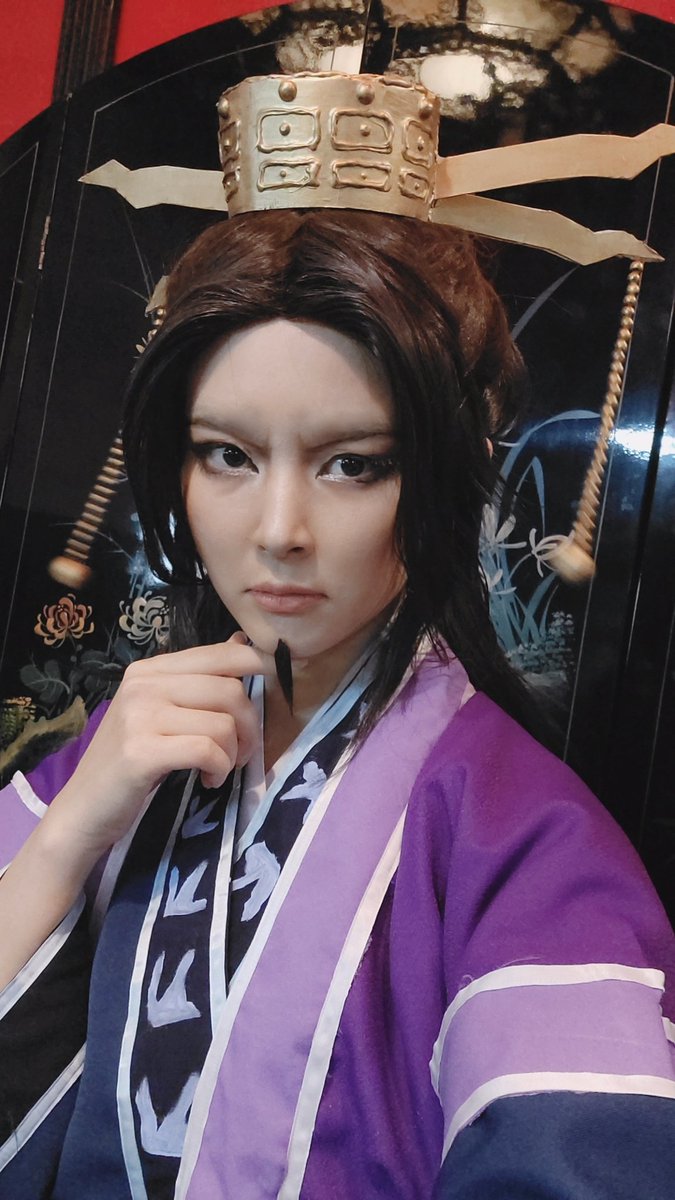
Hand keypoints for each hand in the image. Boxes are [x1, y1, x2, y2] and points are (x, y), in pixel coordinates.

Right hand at [46, 634, 272, 864]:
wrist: (84, 810)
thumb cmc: (129, 763)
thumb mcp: (161, 713)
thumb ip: (198, 681)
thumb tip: (242, 643)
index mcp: (150, 670)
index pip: (220, 654)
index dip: (258, 667)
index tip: (273, 690)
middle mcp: (143, 685)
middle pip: (230, 690)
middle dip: (250, 726)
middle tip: (241, 753)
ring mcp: (140, 716)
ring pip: (223, 723)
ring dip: (234, 753)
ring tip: (219, 769)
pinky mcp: (141, 752)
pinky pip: (207, 750)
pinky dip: (219, 768)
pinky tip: (208, 779)